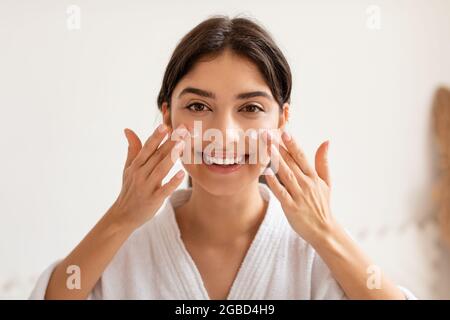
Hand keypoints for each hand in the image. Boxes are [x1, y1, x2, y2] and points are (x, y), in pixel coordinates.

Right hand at [109, 124, 187, 229]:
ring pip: (161, 169)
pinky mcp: (153, 199)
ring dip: (171, 157)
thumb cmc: (129, 188)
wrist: (123, 215)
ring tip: (182, 145)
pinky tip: (182, 174)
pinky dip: (173, 182)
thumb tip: (128, 129)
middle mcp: (141, 174)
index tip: (166, 124)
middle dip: (170, 141)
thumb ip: (132, 149)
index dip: (157, 136)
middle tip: (183, 129)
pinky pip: (164, 190)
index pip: (148, 147)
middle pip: (157, 155)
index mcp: (136, 165)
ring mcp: (147, 187)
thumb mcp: (128, 168)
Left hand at [264, 131, 337, 246]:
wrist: (324, 230)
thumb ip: (323, 162)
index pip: (301, 156)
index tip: (284, 131)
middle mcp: (306, 184)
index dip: (292, 144)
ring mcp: (299, 195)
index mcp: (313, 177)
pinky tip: (266, 173)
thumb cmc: (322, 205)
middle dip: (279, 147)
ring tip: (267, 148)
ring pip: (285, 175)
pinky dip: (274, 183)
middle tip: (268, 134)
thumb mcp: (326, 182)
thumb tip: (326, 141)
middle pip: (291, 162)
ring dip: (276, 160)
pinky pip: (281, 193)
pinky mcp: (291, 207)